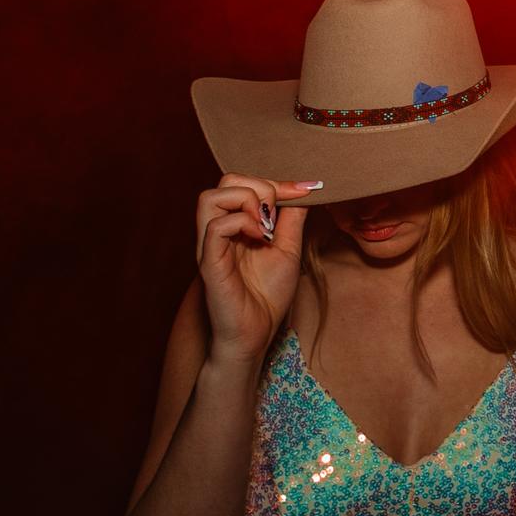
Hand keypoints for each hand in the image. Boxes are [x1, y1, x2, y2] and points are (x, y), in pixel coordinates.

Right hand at [194, 174, 318, 364]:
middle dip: (260, 186)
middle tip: (278, 213)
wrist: (256, 334)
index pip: (245, 183)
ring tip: (265, 225)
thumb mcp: (288, 249)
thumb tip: (303, 190)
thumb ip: (291, 220)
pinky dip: (242, 223)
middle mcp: (219, 230)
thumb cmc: (267, 296)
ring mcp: (211, 245)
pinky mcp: (209, 262)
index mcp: (236, 224)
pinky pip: (216, 227)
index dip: (276, 182)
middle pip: (225, 181)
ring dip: (246, 201)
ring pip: (210, 197)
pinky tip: (260, 239)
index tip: (306, 190)